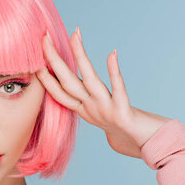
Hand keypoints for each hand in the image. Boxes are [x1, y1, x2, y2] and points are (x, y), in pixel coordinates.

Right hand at [35, 28, 170, 158]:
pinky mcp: (123, 112)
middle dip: (54, 60)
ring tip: (75, 35)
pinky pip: (118, 89)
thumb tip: (87, 96)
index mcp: (85, 111)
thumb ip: (96, 107)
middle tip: (45, 38)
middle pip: (68, 82)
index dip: (46, 77)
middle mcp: (92, 109)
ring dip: (80, 57)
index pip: (59, 93)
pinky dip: (113, 72)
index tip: (36, 58)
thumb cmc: (129, 134)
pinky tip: (112, 53)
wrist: (148, 149)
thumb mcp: (106, 120)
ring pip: (88, 80)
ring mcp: (106, 110)